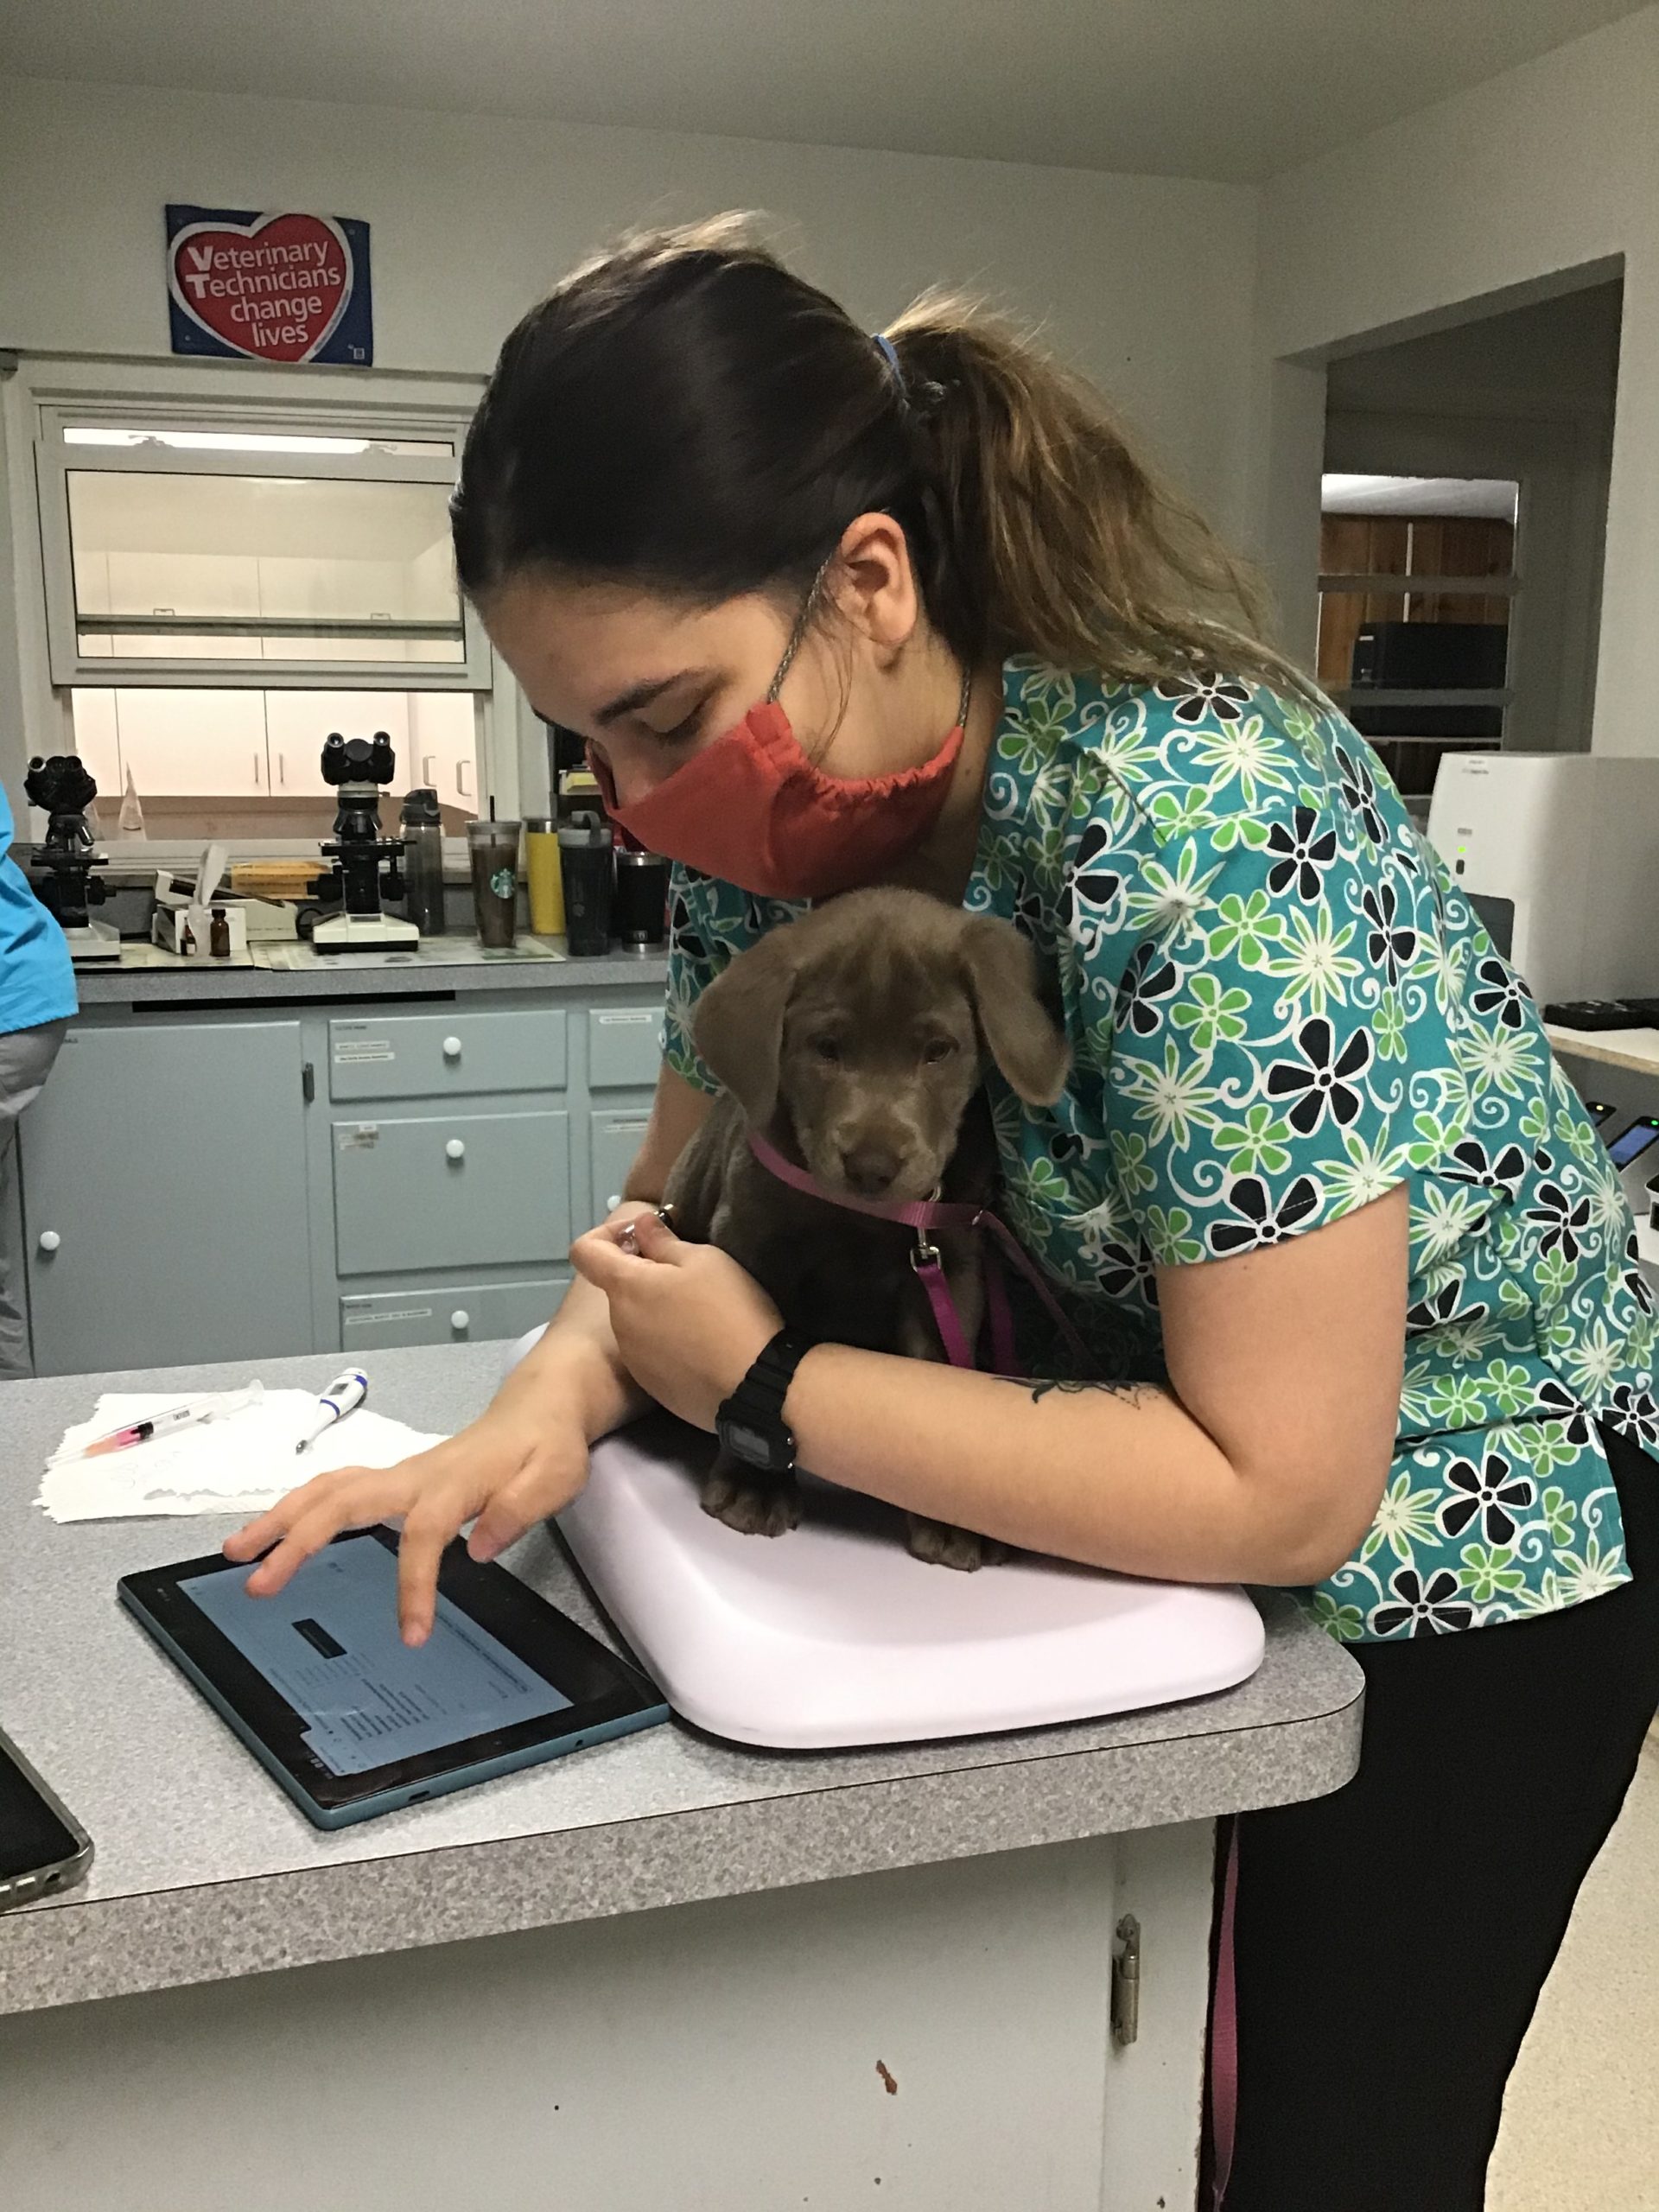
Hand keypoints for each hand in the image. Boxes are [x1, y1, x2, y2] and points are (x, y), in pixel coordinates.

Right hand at [222, 1414, 588, 1645]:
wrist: (539, 1405)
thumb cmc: (547, 1443)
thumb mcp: (556, 1476)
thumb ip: (520, 1509)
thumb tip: (481, 1546)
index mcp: (454, 1482)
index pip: (424, 1536)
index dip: (413, 1584)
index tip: (411, 1632)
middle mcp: (415, 1475)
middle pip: (342, 1502)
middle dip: (294, 1541)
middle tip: (258, 1582)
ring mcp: (399, 1474)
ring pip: (326, 1490)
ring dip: (280, 1519)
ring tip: (237, 1550)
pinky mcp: (393, 1479)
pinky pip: (335, 1488)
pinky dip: (298, 1507)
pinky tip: (276, 1527)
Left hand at [569, 1211, 780, 1430]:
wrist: (754, 1385)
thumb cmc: (728, 1311)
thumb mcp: (703, 1260)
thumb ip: (662, 1241)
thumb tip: (640, 1227)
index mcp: (625, 1288)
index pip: (584, 1251)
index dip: (609, 1234)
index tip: (645, 1236)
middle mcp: (619, 1324)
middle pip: (619, 1288)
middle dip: (647, 1275)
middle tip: (692, 1276)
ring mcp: (633, 1359)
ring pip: (638, 1320)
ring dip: (659, 1309)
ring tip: (703, 1315)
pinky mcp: (652, 1384)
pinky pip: (652, 1352)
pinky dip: (670, 1342)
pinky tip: (704, 1347)